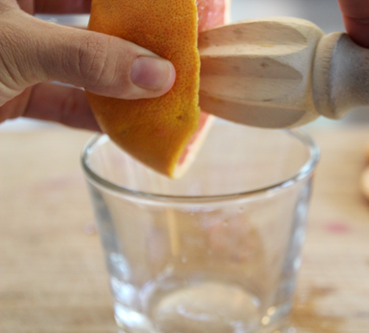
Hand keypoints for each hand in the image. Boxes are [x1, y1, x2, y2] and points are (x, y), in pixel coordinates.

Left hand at [0, 0, 175, 130]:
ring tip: (160, 90)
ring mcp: (18, 55)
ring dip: (116, 82)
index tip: (172, 14)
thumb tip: (158, 74)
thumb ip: (86, 57)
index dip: (134, 0)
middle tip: (172, 52)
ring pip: (79, 64)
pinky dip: (91, 114)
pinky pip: (61, 101)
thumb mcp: (16, 46)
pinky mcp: (13, 94)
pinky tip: (125, 123)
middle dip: (131, 38)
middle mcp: (19, 13)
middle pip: (89, 20)